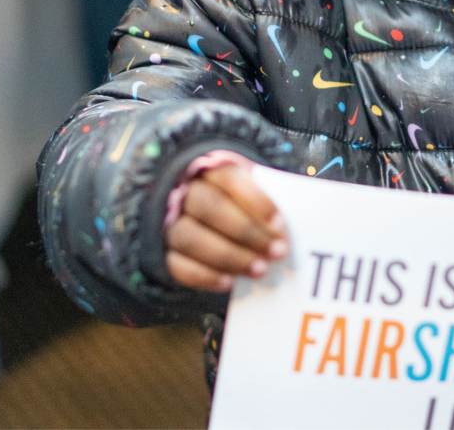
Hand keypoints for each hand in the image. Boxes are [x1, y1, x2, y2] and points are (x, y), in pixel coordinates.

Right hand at [165, 158, 289, 291]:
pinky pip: (177, 265)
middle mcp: (184, 193)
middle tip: (277, 251)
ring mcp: (168, 223)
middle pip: (210, 207)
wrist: (200, 223)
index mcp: (210, 171)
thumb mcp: (252, 194)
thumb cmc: (238, 206)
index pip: (230, 178)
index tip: (280, 224)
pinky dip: (204, 275)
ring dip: (229, 256)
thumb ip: (267, 200)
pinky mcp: (161, 252)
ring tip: (259, 269)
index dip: (256, 200)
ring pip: (191, 237)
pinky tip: (229, 282)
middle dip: (247, 231)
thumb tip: (291, 217)